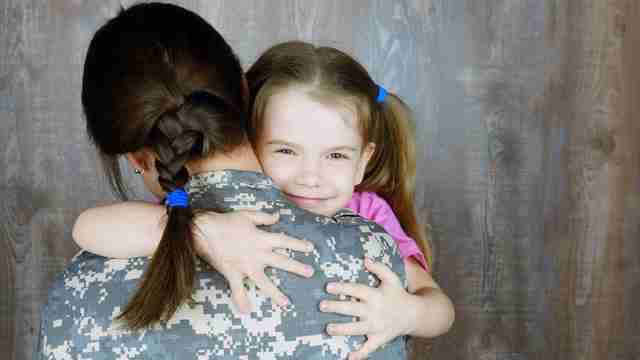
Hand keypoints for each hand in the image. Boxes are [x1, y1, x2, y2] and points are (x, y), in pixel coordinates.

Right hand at [194, 211, 314, 313]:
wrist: (204, 230)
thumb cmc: (225, 221)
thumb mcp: (247, 215)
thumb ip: (263, 217)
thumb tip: (277, 217)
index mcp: (262, 238)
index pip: (284, 241)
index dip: (298, 244)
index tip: (310, 248)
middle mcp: (257, 254)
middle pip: (281, 261)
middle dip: (296, 267)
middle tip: (310, 273)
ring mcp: (245, 266)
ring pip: (264, 282)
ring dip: (275, 293)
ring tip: (286, 303)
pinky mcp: (233, 273)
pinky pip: (238, 290)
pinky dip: (241, 300)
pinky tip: (246, 311)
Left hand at [320, 259, 412, 359]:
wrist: (414, 315)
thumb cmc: (398, 294)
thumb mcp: (391, 278)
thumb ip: (379, 268)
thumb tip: (365, 259)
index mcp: (376, 295)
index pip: (357, 290)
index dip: (342, 287)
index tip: (328, 287)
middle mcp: (375, 311)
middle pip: (353, 309)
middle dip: (337, 307)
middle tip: (322, 306)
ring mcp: (376, 326)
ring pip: (357, 329)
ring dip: (342, 329)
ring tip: (328, 328)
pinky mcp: (379, 339)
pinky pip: (369, 348)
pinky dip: (360, 354)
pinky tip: (348, 357)